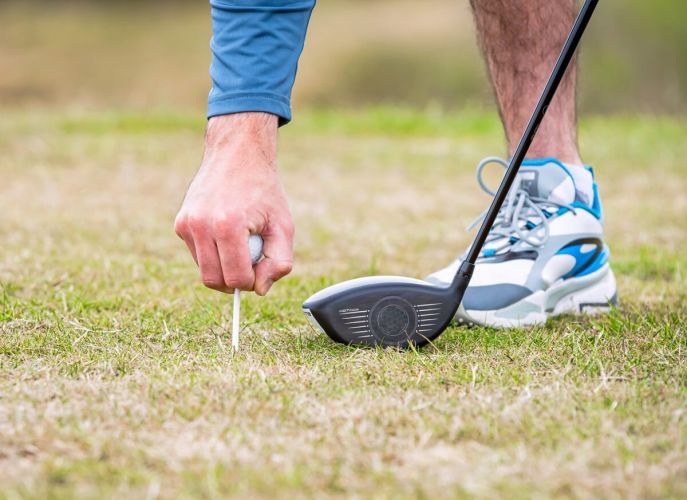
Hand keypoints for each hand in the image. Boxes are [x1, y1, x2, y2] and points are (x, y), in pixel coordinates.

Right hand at [174, 113, 293, 294]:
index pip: (236, 279)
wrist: (237, 154)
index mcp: (228, 225)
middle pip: (215, 281)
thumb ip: (279, 262)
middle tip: (252, 260)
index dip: (252, 282)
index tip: (262, 267)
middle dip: (236, 280)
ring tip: (241, 244)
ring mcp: (187, 224)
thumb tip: (260, 290)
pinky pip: (198, 255)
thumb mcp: (284, 225)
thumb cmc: (264, 190)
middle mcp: (201, 225)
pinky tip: (227, 233)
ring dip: (224, 268)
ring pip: (204, 272)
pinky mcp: (181, 223)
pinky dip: (214, 254)